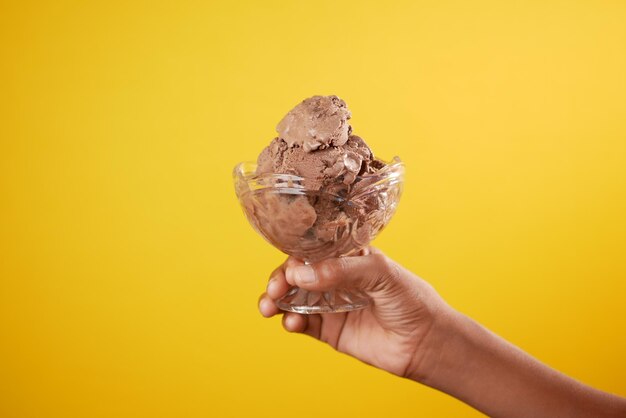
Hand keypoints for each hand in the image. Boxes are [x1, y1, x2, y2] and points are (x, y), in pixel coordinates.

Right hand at [258, 247, 450, 379]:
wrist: (425, 342)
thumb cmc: (411, 299)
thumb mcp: (380, 272)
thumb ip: (341, 270)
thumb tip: (300, 275)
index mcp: (348, 256)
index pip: (313, 251)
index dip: (295, 258)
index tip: (287, 269)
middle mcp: (335, 278)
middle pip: (297, 274)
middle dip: (280, 280)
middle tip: (273, 290)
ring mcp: (330, 304)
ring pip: (293, 298)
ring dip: (277, 300)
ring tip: (269, 307)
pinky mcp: (329, 330)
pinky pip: (301, 323)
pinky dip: (290, 321)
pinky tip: (291, 323)